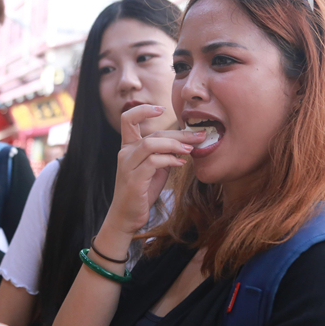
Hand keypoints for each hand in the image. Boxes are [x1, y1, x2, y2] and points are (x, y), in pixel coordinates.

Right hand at [104, 105, 205, 235]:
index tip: (163, 109)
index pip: (128, 119)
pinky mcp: (134, 180)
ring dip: (175, 145)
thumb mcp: (154, 169)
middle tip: (199, 135)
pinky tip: (181, 164)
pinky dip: (170, 160)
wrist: (127, 217)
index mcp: (128, 147)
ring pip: (151, 144)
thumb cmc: (141, 191)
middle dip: (180, 133)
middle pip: (153, 134)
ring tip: (191, 149)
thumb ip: (164, 154)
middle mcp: (125, 153)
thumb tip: (184, 143)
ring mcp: (127, 166)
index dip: (144, 110)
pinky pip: (153, 162)